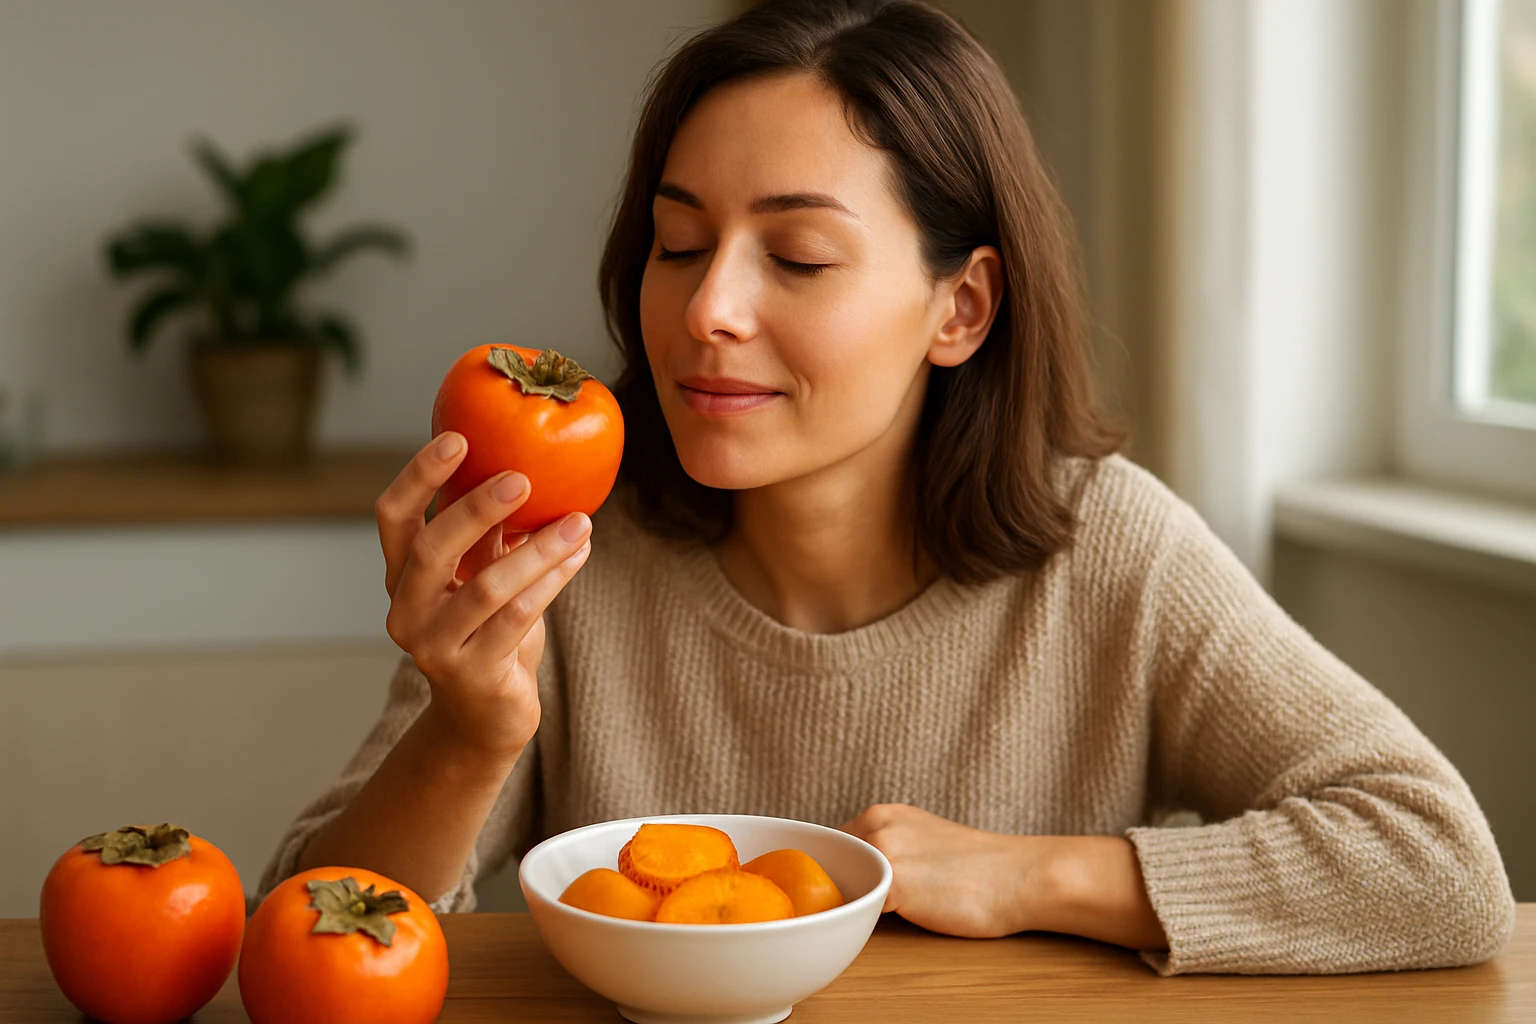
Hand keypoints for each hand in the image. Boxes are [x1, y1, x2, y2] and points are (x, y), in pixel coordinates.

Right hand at [374, 431, 592, 765]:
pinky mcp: (473, 675)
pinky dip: (553, 582)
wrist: (485, 717)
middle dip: (477, 509)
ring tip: (580, 521)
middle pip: (431, 550)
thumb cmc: (486, 631)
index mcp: (401, 576)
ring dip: (538, 550)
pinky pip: (517, 619)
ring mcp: (435, 647)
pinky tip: (580, 555)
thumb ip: (490, 532)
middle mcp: (405, 611)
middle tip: (522, 477)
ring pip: (486, 588)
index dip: (418, 475)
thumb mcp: (480, 575)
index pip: (392, 517)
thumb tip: (522, 460)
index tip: (458, 437)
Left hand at [841, 804, 1168, 949]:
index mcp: (881, 814)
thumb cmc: (980, 871)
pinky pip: (858, 909)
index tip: (822, 898)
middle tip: (834, 918)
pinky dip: (858, 924)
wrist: (1022, 876)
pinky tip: (868, 935)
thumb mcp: (921, 845)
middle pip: (825, 866)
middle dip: (828, 892)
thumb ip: (885, 854)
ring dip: (841, 909)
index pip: (829, 848)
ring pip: (838, 887)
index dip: (824, 876)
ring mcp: (884, 850)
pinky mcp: (896, 881)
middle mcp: (877, 824)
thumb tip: (849, 882)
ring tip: (851, 928)